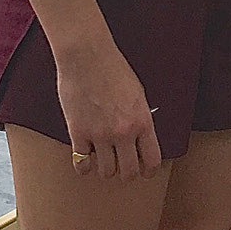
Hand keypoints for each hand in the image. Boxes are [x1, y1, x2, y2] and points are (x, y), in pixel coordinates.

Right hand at [53, 38, 161, 181]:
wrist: (86, 56)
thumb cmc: (112, 68)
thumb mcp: (137, 94)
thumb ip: (140, 118)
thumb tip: (139, 136)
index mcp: (142, 122)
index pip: (152, 160)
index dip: (148, 170)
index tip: (145, 172)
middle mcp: (123, 133)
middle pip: (128, 172)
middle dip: (127, 173)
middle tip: (122, 168)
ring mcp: (100, 135)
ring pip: (106, 172)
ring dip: (106, 169)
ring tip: (103, 161)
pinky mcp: (78, 133)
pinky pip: (82, 163)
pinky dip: (83, 166)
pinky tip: (85, 160)